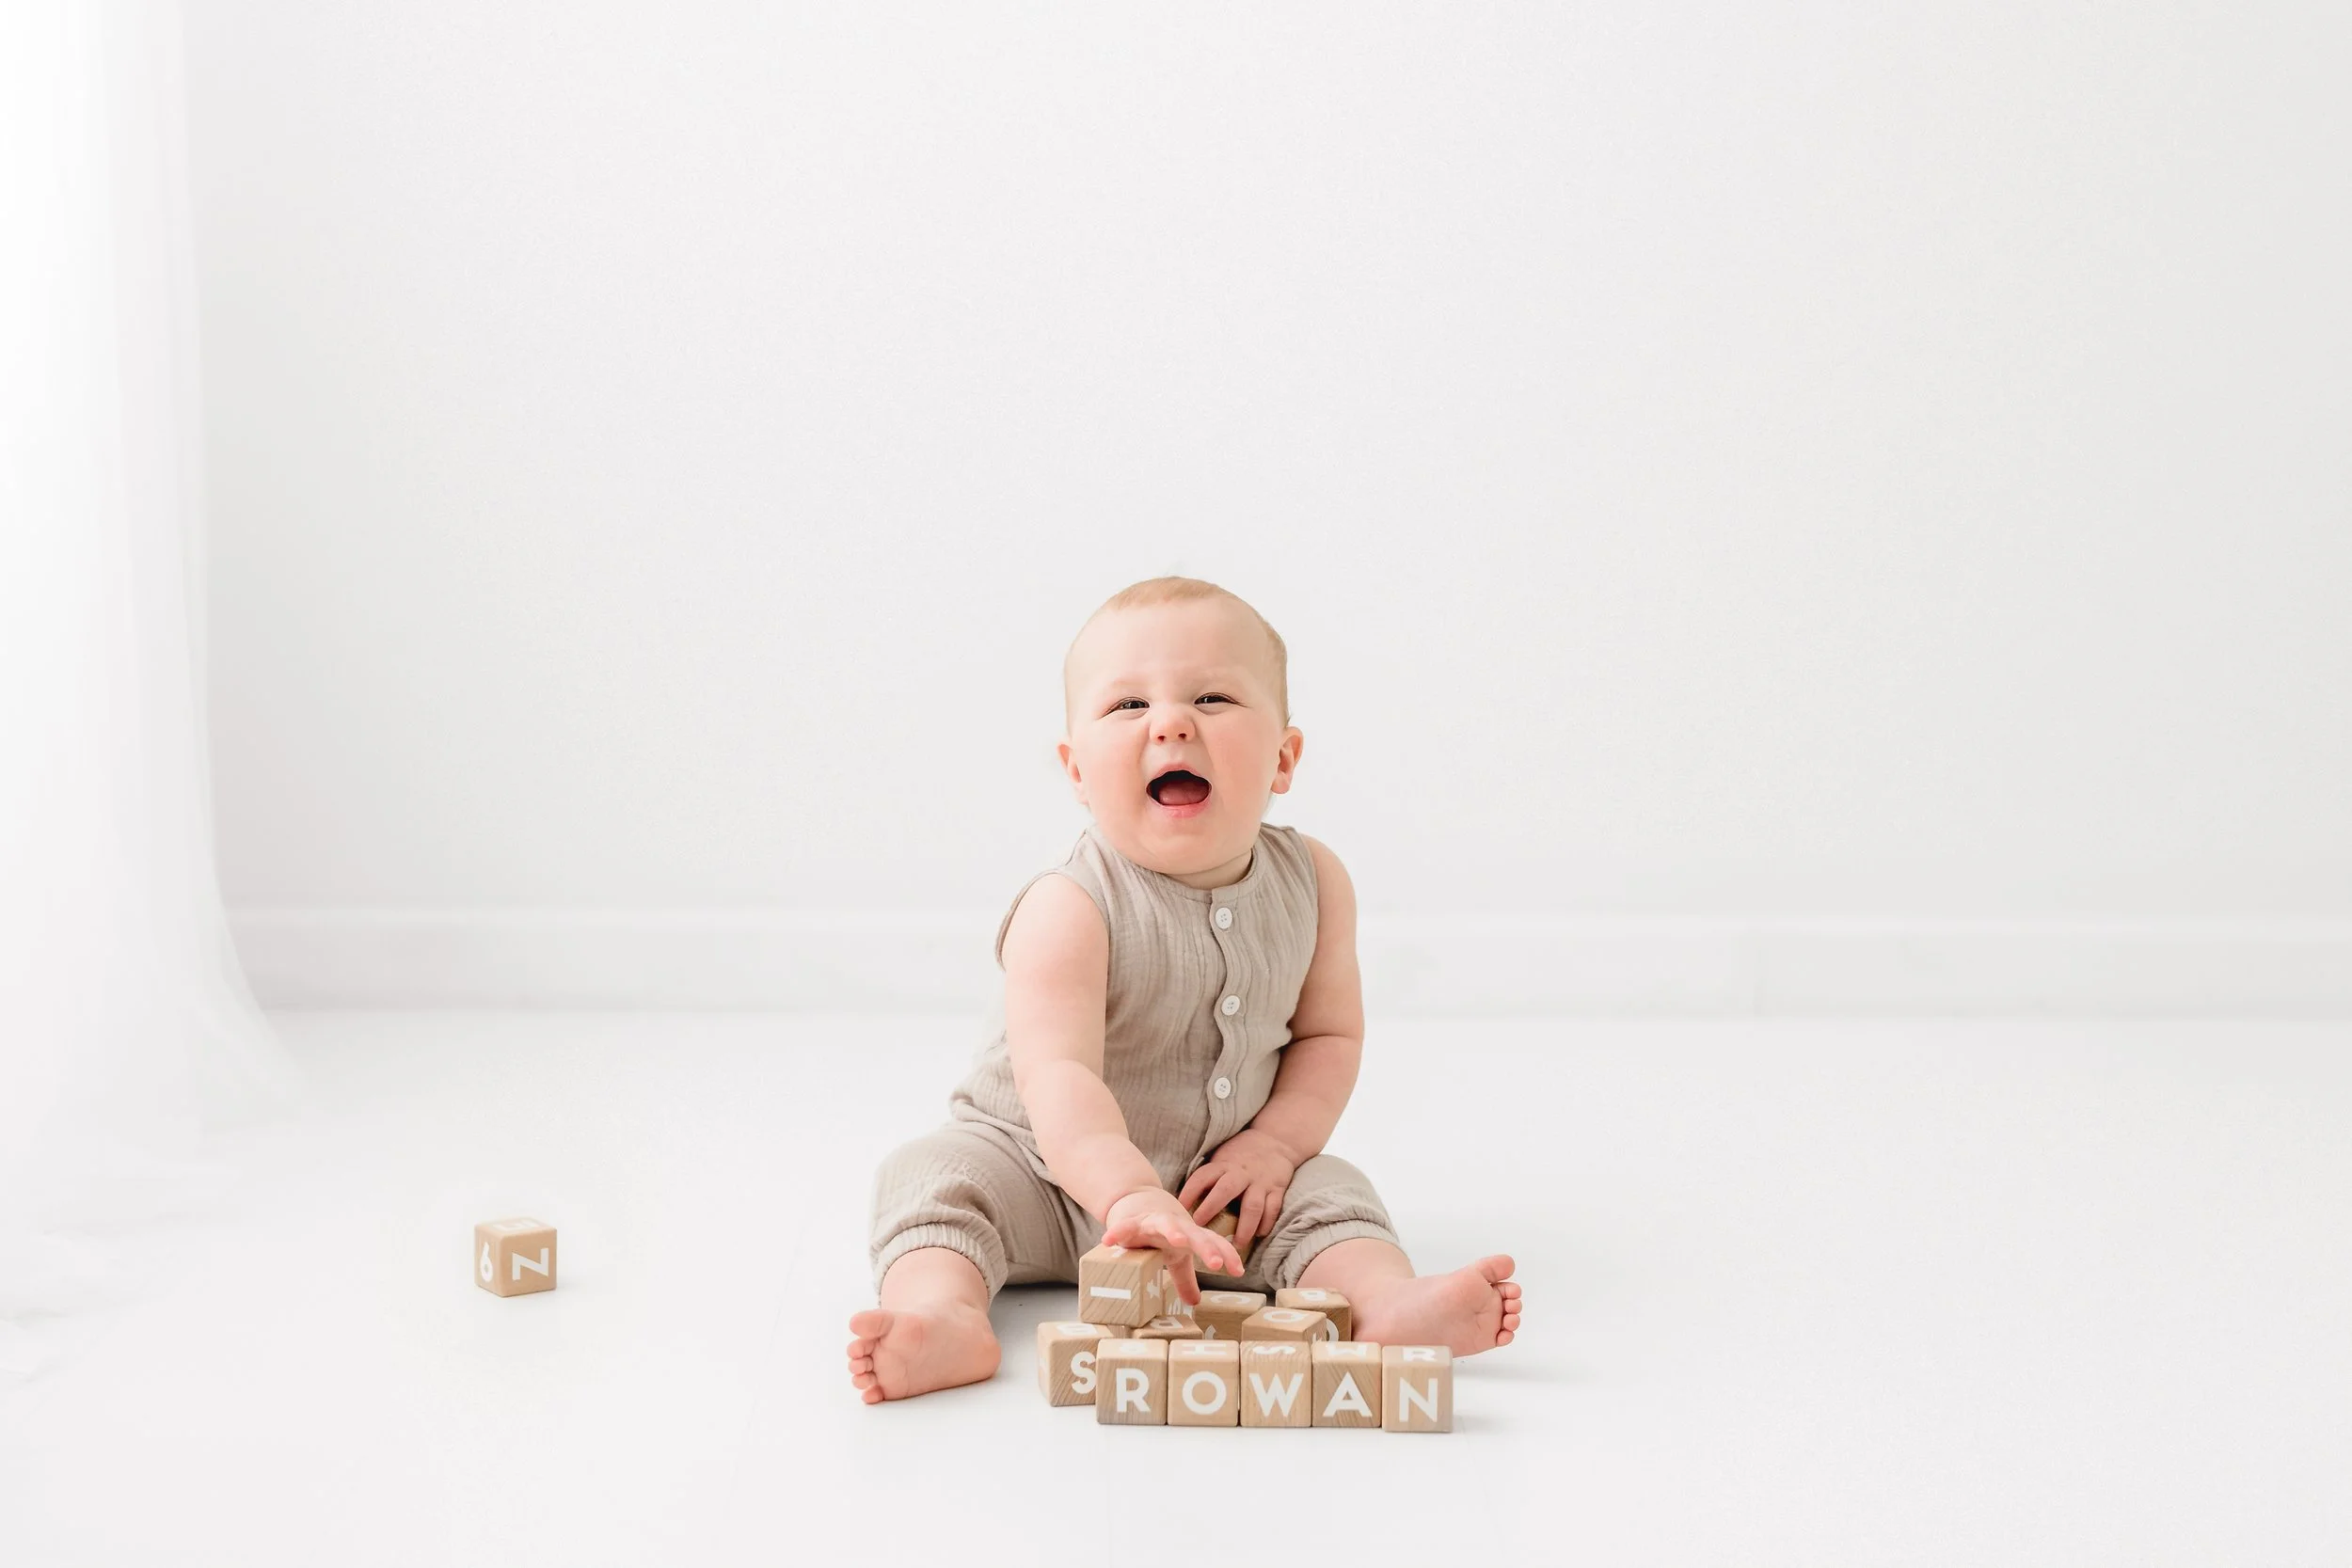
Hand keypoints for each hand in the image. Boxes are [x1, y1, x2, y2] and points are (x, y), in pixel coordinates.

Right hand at [1101, 1188, 1246, 1305]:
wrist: (1139, 1203)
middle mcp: (1176, 1227)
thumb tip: (1195, 1302)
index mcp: (1190, 1236)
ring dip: (1173, 1231)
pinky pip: (1125, 1226)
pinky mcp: (1132, 1222)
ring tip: (1178, 1241)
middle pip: (1195, 1235)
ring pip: (1166, 1224)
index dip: (1227, 1255)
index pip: (1213, 1243)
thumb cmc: (1163, 1234)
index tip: (1238, 1271)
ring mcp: (1154, 1222)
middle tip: (1216, 1263)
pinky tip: (1109, 1240)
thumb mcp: (1176, 1256)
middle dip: (1206, 1247)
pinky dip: (1118, 1231)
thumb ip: (1185, 1277)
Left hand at [1178, 1128, 1299, 1251]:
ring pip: (1253, 1206)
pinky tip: (1259, 1235)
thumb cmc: (1241, 1155)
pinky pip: (1272, 1209)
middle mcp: (1241, 1173)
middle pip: (1225, 1190)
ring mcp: (1260, 1181)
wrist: (1275, 1141)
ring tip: (1236, 1245)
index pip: (1202, 1177)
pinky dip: (1266, 1224)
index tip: (1178, 1209)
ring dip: (1244, 1228)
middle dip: (1211, 1209)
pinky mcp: (1277, 1189)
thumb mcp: (1222, 1158)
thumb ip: (1209, 1177)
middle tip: (1200, 1229)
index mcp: (1223, 1165)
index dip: (1188, 1193)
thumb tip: (1182, 1201)